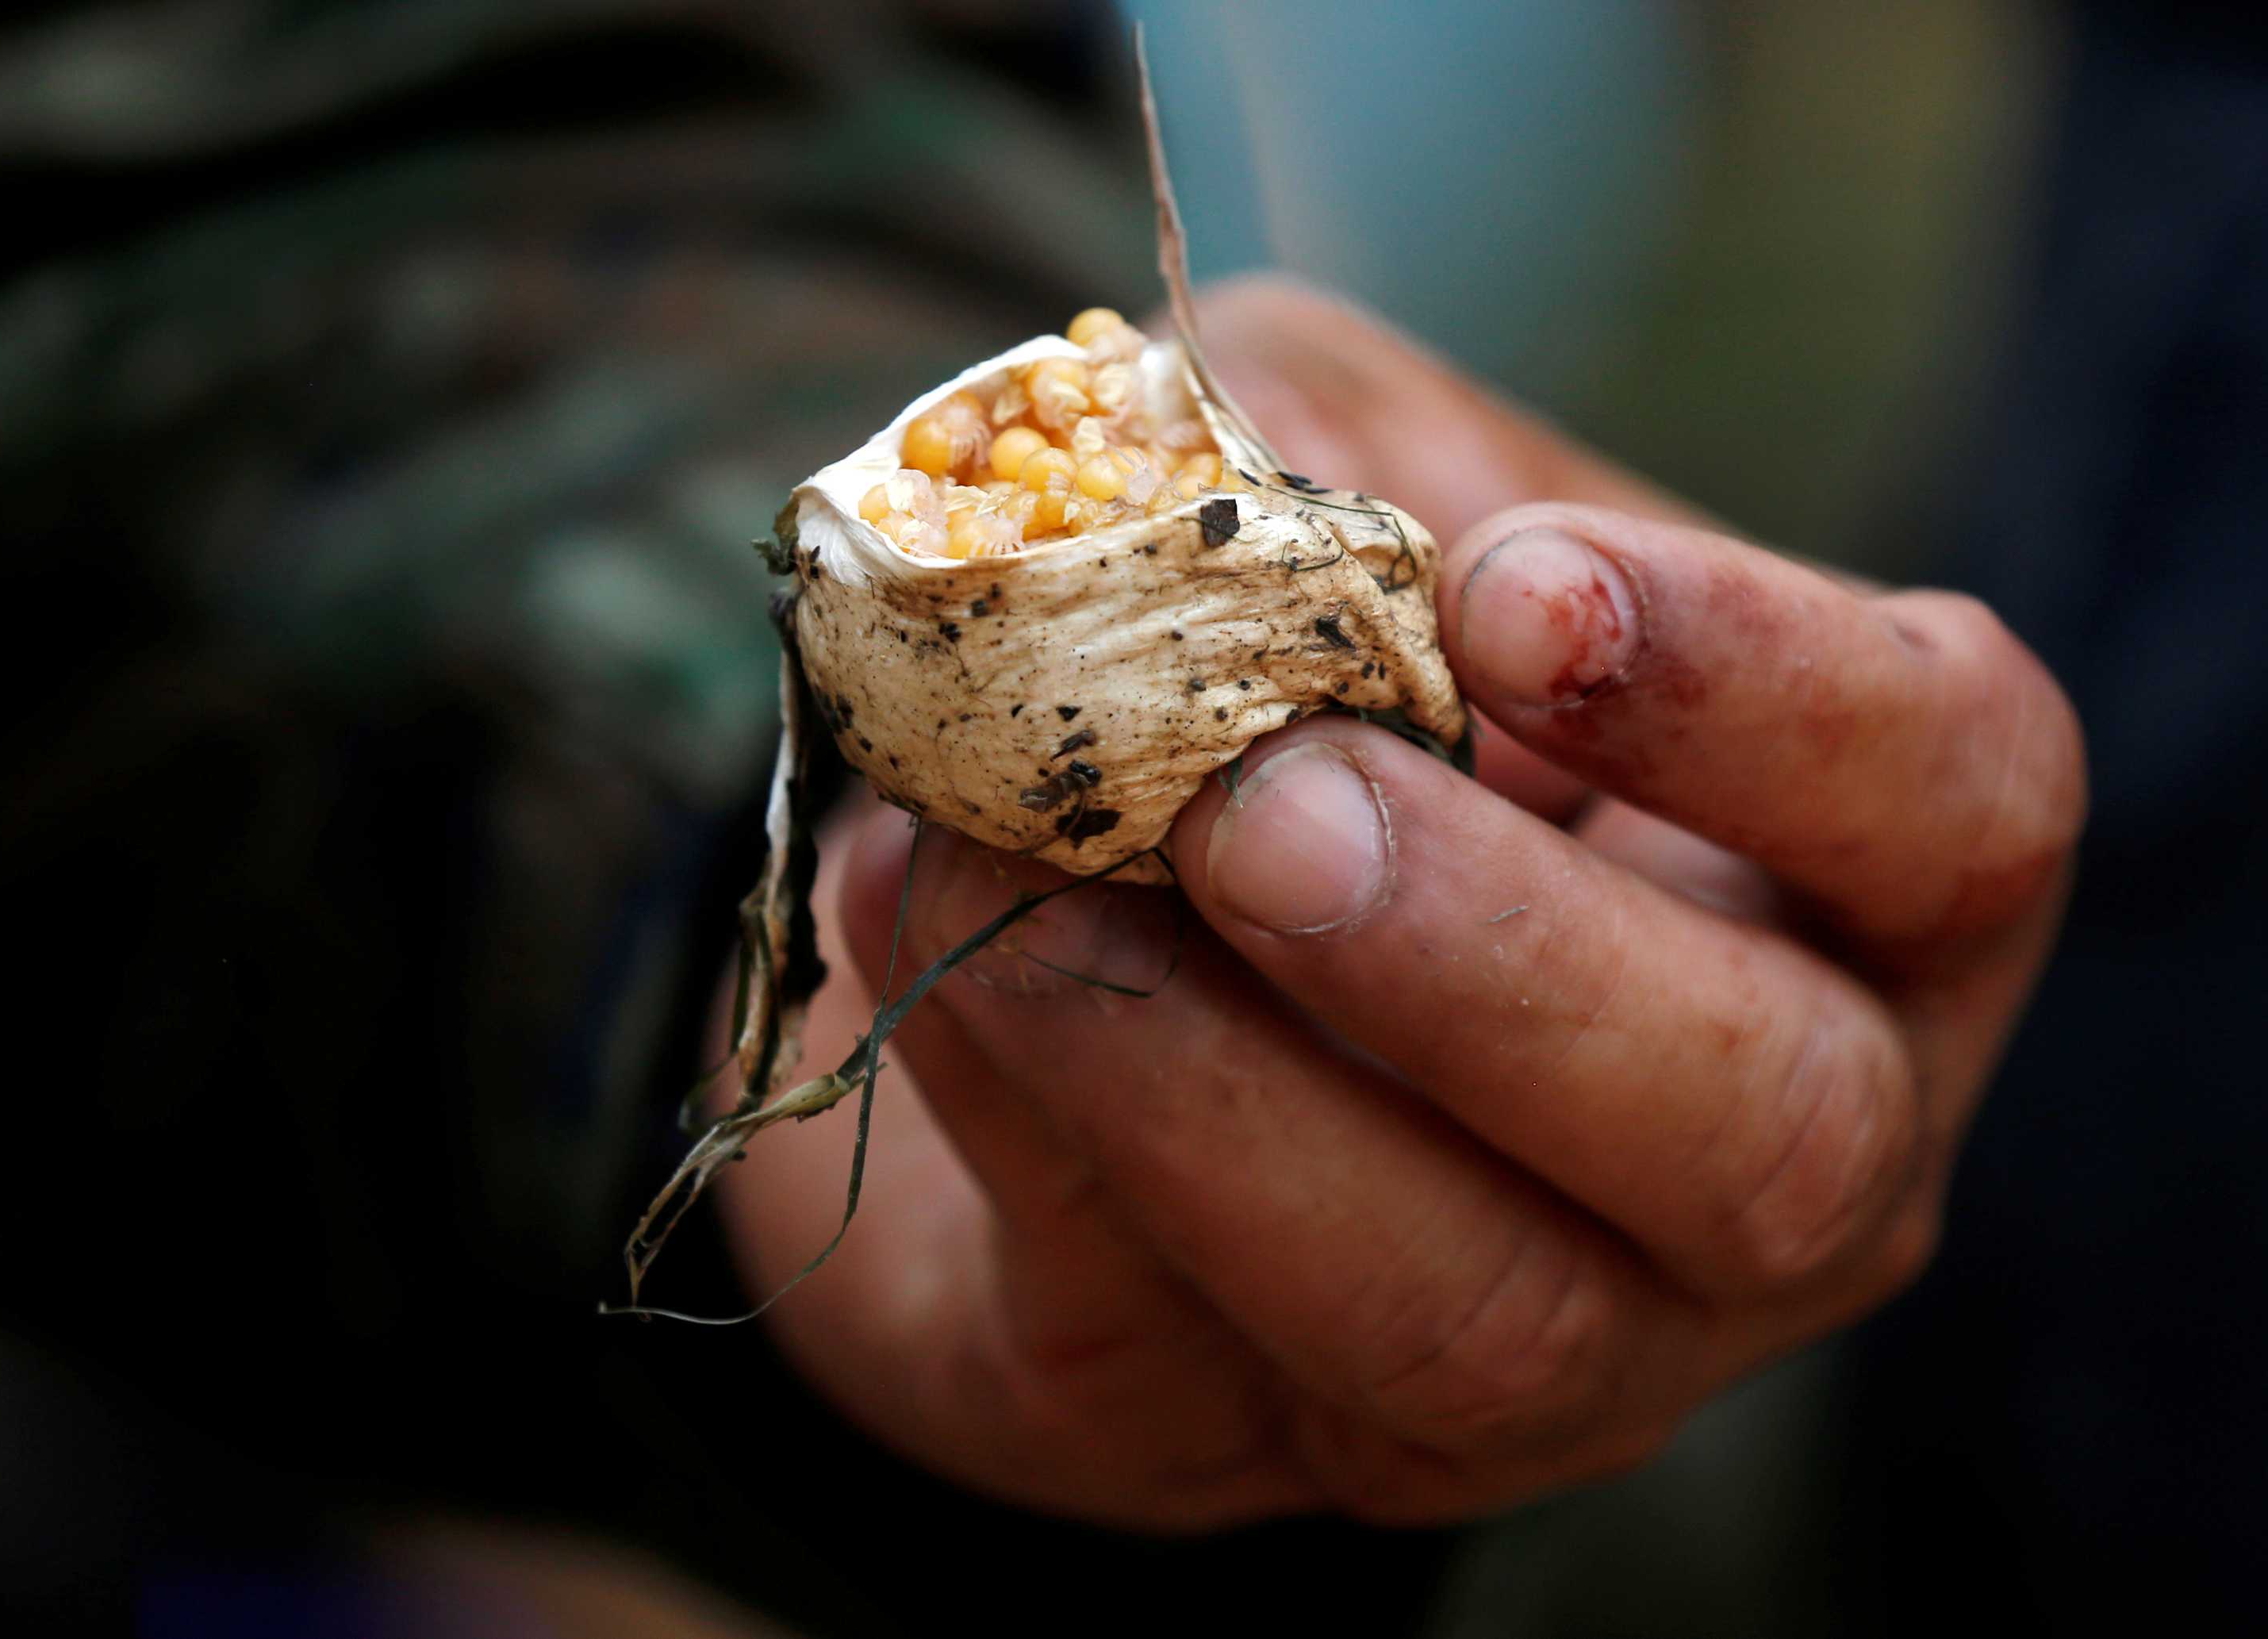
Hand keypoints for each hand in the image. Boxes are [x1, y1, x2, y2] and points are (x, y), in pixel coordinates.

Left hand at [717, 279, 2085, 1528]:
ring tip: (1011, 858)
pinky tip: (912, 902)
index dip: (1764, 700)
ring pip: (1471, 1313)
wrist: (1098, 937)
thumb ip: (1319, 462)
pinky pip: (1161, 1323)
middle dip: (1494, 961)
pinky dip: (1013, 1094)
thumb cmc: (1288, 680)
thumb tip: (1211, 498)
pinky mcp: (1278, 1436)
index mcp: (1848, 884)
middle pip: (1770, 1131)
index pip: (1953, 800)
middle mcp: (1767, 1155)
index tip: (1516, 590)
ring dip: (1211, 1081)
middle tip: (1259, 809)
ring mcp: (1555, 1345)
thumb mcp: (1330, 490)